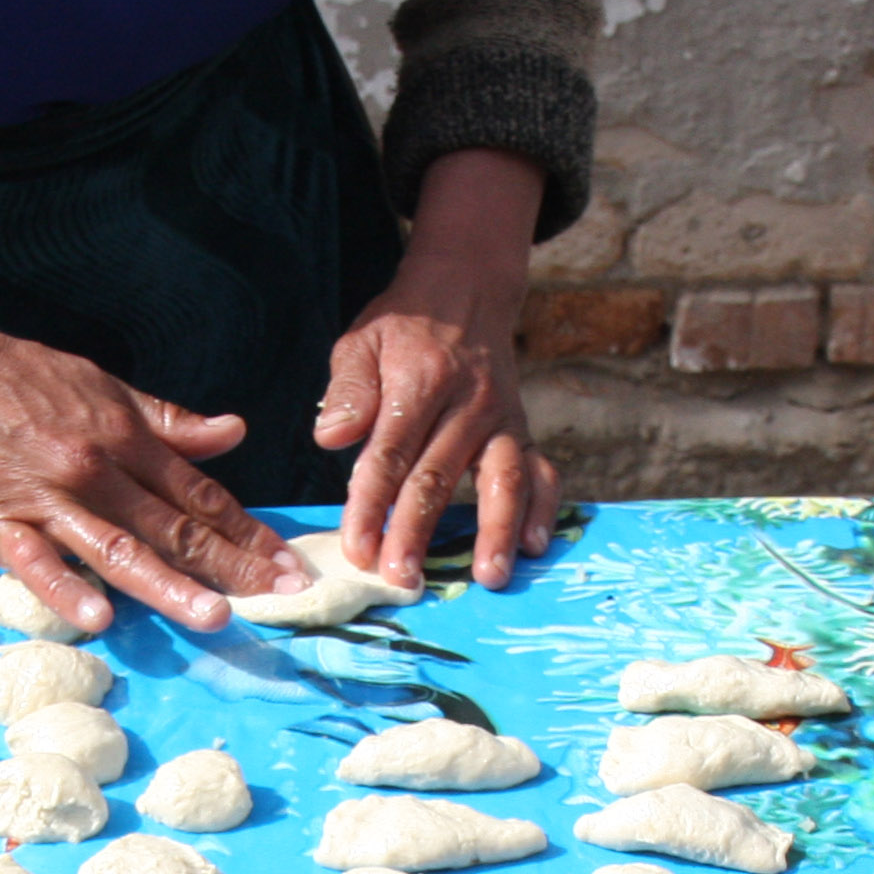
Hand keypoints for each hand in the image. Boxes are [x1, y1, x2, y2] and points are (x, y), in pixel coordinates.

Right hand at [0, 217, 303, 633]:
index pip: (200, 493)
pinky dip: (68, 589)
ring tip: (215, 615)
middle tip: (285, 596)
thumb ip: (168, 421)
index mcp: (125, 436)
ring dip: (169, 584)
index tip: (288, 560)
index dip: (248, 528)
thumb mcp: (104, 385)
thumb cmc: (18, 378)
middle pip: (174, 526)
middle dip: (235, 563)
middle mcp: (96, 467)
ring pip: (118, 547)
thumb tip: (234, 432)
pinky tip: (100, 618)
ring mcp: (47, 498)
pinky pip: (37, 562)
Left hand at [315, 150, 558, 590]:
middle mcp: (468, 402)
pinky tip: (533, 545)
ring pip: (501, 478)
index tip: (356, 549)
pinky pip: (541, 471)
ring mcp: (502, 419)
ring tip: (487, 577)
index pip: (390, 453)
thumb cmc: (403, 329)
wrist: (464, 293)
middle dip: (417, 533)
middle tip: (401, 580)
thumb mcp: (361, 342)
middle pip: (438, 476)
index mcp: (421, 380)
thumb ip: (348, 390)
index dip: (370, 504)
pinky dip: (543, 509)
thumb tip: (331, 438)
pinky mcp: (522, 431)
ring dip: (495, 530)